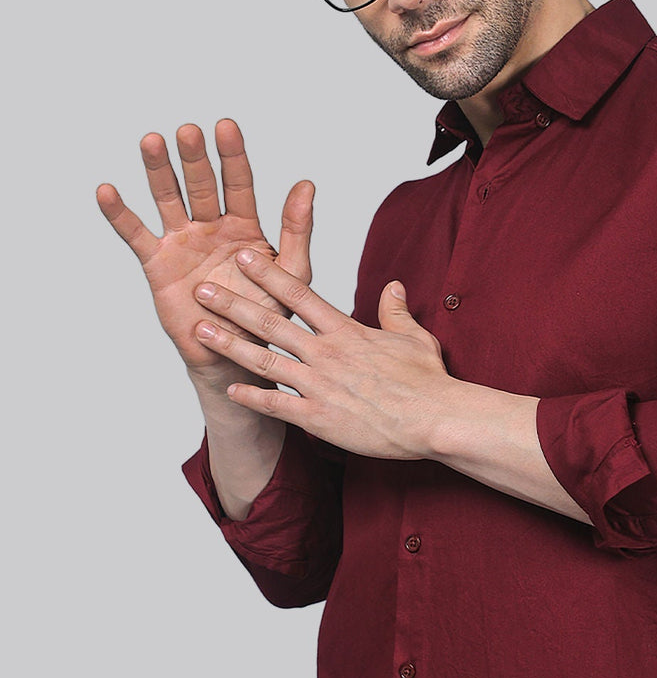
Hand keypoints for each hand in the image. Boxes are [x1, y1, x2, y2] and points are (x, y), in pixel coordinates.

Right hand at [97, 120, 313, 376]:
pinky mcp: (157, 264)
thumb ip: (297, 230)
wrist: (236, 355)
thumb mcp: (292, 273)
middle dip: (195, 158)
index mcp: (245, 225)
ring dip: (159, 172)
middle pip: (200, 184)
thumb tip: (306, 184)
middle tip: (188, 131)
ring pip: (168, 199)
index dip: (233, 156)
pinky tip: (107, 190)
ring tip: (152, 141)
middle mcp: (211, 226)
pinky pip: (135, 235)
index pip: (239, 183)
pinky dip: (120, 214)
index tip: (226, 126)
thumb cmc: (267, 314)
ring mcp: (182, 242)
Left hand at [192, 250, 450, 458]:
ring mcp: (320, 386)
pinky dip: (252, 398)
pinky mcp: (319, 418)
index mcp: (347, 331)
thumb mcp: (414, 337)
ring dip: (230, 345)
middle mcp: (327, 354)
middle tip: (202, 289)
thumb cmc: (428, 381)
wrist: (435, 419)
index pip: (300, 294)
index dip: (268, 274)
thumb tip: (392, 285)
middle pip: (272, 322)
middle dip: (234, 304)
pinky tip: (229, 391)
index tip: (243, 257)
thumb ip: (395, 310)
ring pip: (265, 360)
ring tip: (199, 332)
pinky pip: (277, 405)